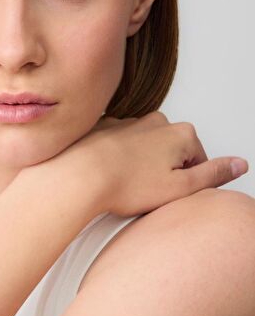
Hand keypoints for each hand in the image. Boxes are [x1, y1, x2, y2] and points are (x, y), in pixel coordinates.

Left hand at [35, 111, 248, 217]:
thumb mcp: (181, 188)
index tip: (167, 195)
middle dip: (163, 172)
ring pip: (143, 149)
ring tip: (124, 186)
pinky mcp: (103, 128)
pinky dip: (116, 159)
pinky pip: (117, 147)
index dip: (186, 183)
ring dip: (138, 165)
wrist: (78, 176)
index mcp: (180, 132)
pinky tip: (107, 175)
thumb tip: (240, 164)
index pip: (198, 161)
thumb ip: (214, 174)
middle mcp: (155, 120)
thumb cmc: (126, 184)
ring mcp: (127, 122)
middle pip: (170, 152)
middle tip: (145, 192)